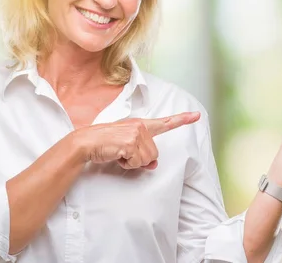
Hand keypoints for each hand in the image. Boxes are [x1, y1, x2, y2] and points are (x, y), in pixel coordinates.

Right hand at [69, 112, 200, 169]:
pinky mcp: (130, 142)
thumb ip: (143, 155)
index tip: (196, 116)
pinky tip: (117, 156)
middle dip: (140, 159)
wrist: (85, 143)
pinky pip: (138, 163)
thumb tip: (154, 165)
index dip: (182, 120)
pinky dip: (127, 164)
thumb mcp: (127, 149)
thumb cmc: (105, 145)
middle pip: (154, 154)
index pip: (165, 122)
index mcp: (141, 125)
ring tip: (119, 154)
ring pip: (148, 159)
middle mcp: (141, 126)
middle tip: (123, 153)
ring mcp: (136, 133)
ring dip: (133, 162)